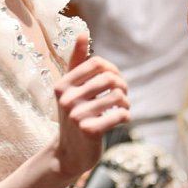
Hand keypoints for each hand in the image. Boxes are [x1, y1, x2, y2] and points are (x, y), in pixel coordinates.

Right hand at [55, 33, 129, 179]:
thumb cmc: (74, 116)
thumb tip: (83, 33)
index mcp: (62, 85)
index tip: (116, 81)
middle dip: (122, 86)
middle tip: (122, 96)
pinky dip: (125, 116)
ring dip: (126, 103)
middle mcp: (66, 99)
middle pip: (110, 79)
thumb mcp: (72, 89)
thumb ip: (77, 62)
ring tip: (122, 108)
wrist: (68, 154)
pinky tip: (121, 119)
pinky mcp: (89, 131)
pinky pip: (119, 114)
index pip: (97, 64)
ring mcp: (76, 115)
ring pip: (118, 96)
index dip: (113, 70)